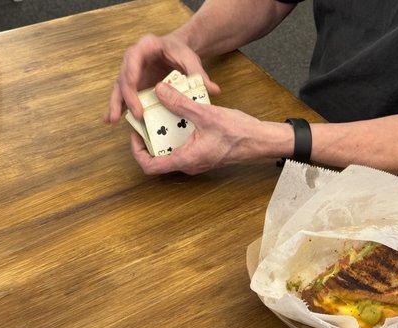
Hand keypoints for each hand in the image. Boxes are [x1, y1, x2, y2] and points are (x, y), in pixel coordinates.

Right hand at [104, 33, 219, 122]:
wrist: (176, 51)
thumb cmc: (182, 53)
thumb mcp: (191, 61)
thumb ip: (200, 75)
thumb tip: (214, 90)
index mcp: (146, 46)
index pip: (133, 58)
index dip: (131, 74)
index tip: (134, 90)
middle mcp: (133, 59)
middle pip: (124, 76)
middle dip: (126, 97)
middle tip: (135, 115)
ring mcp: (131, 72)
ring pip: (119, 88)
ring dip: (115, 105)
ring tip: (111, 120)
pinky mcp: (132, 84)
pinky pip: (123, 96)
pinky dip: (118, 107)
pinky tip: (110, 120)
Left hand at [130, 83, 292, 174]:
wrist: (261, 141)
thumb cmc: (238, 133)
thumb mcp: (206, 114)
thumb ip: (180, 104)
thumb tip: (159, 92)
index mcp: (186, 159)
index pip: (150, 166)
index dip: (137, 151)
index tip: (136, 133)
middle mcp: (189, 164)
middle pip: (159, 156)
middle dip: (152, 136)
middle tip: (150, 116)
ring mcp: (196, 160)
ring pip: (172, 149)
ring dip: (166, 132)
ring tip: (166, 111)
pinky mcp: (203, 153)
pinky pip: (184, 145)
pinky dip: (179, 132)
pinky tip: (184, 114)